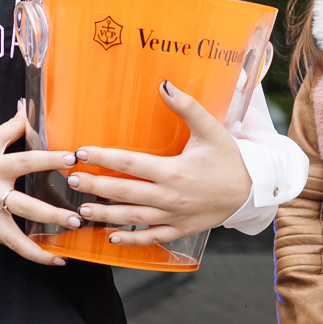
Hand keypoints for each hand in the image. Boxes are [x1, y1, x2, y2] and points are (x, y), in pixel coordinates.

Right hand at [0, 102, 82, 266]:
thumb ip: (11, 127)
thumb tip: (28, 107)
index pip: (26, 162)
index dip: (50, 160)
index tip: (72, 159)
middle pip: (26, 208)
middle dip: (53, 216)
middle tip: (77, 219)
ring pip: (14, 239)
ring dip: (38, 250)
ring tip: (61, 255)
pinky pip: (6, 242)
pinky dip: (25, 250)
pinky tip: (45, 257)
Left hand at [68, 81, 251, 245]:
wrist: (251, 191)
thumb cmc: (229, 158)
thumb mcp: (211, 129)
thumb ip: (187, 107)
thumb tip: (165, 84)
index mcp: (173, 170)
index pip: (129, 163)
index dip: (103, 157)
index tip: (81, 153)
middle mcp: (170, 196)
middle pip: (124, 192)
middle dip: (94, 186)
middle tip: (70, 180)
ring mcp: (174, 216)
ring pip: (133, 217)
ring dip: (105, 214)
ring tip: (81, 210)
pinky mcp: (180, 230)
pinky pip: (152, 237)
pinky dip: (131, 239)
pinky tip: (112, 237)